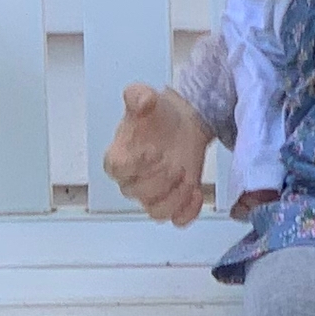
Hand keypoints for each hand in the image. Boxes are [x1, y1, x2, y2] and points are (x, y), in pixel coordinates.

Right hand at [101, 83, 213, 222]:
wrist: (182, 123)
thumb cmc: (157, 115)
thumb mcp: (145, 97)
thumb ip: (138, 96)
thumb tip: (142, 100)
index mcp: (119, 156)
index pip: (117, 169)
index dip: (136, 164)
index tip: (153, 150)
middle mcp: (132, 181)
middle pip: (139, 193)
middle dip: (161, 178)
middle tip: (175, 162)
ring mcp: (152, 194)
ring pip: (157, 211)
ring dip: (175, 197)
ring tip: (187, 177)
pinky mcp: (174, 201)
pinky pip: (177, 219)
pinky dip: (188, 211)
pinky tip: (197, 192)